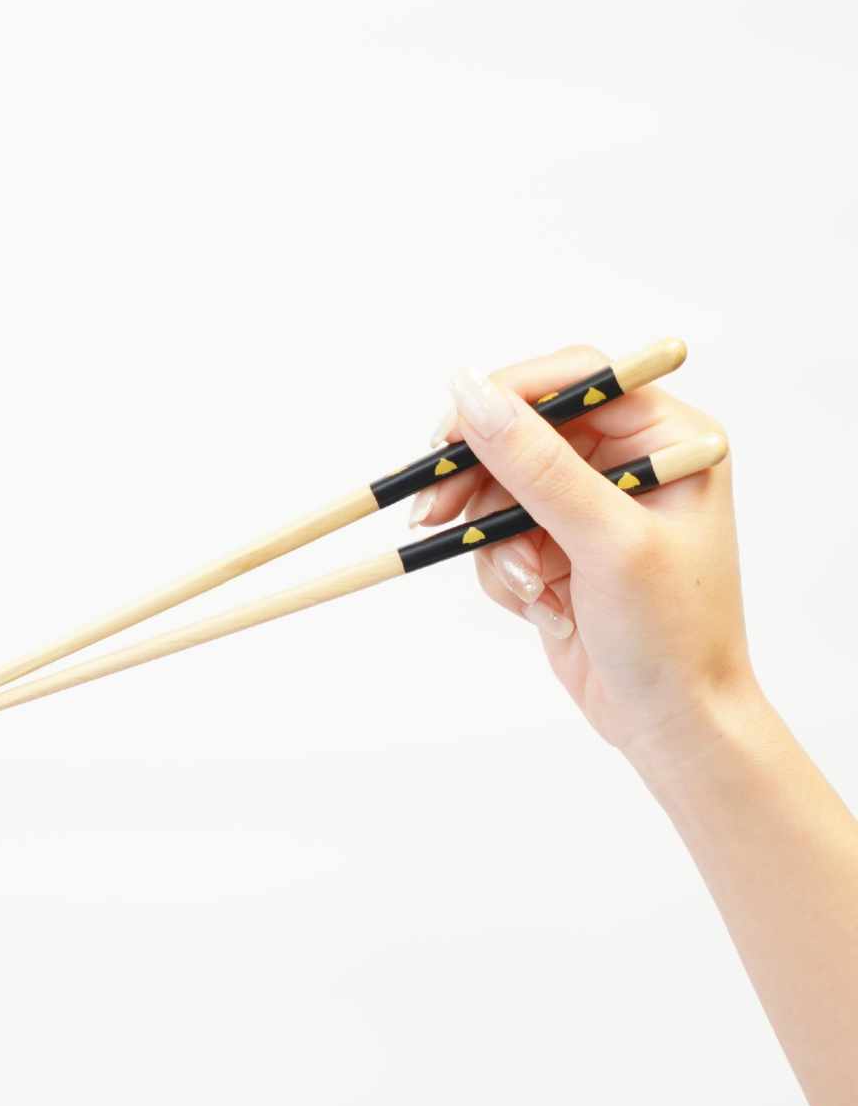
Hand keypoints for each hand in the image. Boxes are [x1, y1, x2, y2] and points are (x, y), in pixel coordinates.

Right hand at [415, 345, 753, 771]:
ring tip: (526, 587)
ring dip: (497, 542)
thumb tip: (471, 393)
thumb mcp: (605, 540)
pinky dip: (506, 573)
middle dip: (481, 481)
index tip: (449, 430)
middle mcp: (631, 463)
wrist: (672, 724)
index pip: (577, 381)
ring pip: (503, 490)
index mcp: (670, 439)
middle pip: (525, 434)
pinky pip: (501, 536)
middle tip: (433, 509)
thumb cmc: (672, 634)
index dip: (508, 396)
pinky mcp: (559, 548)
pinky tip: (542, 607)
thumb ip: (535, 464)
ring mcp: (591, 508)